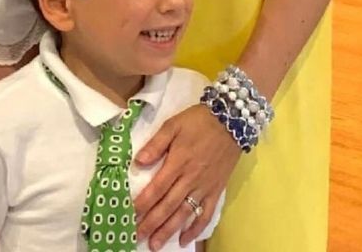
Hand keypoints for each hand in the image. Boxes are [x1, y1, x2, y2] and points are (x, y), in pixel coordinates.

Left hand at [133, 103, 239, 248]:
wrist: (231, 121)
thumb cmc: (197, 122)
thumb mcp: (173, 125)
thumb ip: (156, 144)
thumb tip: (138, 161)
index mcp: (178, 162)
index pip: (157, 188)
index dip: (143, 203)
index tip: (130, 214)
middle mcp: (191, 179)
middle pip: (169, 205)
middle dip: (152, 222)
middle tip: (138, 236)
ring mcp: (204, 187)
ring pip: (185, 214)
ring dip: (169, 230)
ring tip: (156, 244)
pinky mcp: (216, 191)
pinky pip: (205, 214)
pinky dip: (196, 229)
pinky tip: (185, 240)